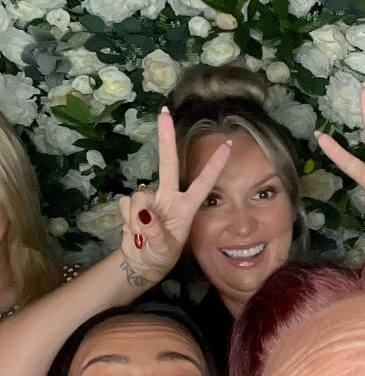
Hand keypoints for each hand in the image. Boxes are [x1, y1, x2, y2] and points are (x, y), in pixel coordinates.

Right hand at [119, 109, 230, 283]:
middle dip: (166, 138)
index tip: (228, 144)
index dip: (215, 164)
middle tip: (164, 112)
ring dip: (137, 217)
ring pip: (139, 194)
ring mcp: (150, 199)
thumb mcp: (163, 249)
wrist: (141, 263)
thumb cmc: (161, 256)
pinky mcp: (133, 204)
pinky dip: (127, 219)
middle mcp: (169, 197)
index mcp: (186, 207)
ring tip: (143, 235)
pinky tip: (133, 229)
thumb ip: (154, 230)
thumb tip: (143, 210)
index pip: (203, 182)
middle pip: (168, 164)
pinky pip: (126, 204)